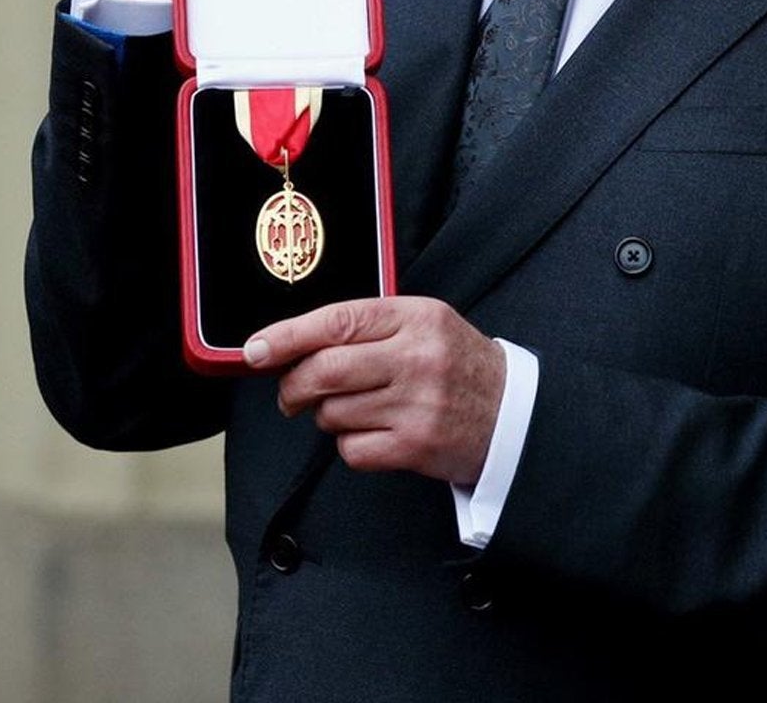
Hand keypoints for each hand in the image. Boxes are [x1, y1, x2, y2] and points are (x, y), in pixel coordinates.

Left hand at [245, 297, 506, 486]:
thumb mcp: (424, 324)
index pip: (337, 321)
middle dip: (293, 386)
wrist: (512, 414)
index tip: (255, 350)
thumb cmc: (455, 363)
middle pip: (325, 371)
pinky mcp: (414, 447)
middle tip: (290, 394)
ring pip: (332, 413)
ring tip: (356, 409)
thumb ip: (368, 327)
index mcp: (415, 317)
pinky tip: (375, 433)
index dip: (288, 336)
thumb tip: (293, 344)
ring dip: (328, 416)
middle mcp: (416, 358)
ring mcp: (416, 405)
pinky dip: (351, 444)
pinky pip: (351, 449)